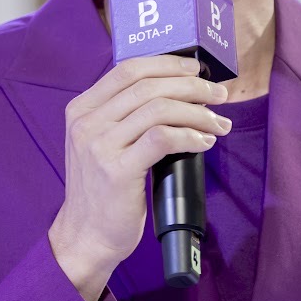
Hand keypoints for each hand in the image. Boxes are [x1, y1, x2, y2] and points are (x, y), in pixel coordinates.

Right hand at [48, 54, 230, 300]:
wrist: (86, 236)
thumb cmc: (102, 191)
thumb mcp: (101, 143)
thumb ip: (124, 116)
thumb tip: (177, 91)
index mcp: (82, 109)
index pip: (129, 69)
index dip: (168, 64)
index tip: (197, 70)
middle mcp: (87, 122)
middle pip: (149, 86)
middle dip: (192, 86)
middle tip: (219, 95)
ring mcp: (99, 146)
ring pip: (159, 109)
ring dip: (198, 113)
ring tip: (218, 124)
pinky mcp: (117, 170)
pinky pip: (163, 138)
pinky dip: (190, 136)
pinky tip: (203, 143)